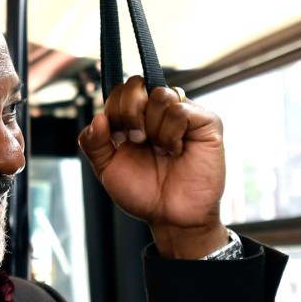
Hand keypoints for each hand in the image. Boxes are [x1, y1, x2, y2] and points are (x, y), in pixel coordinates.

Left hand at [78, 75, 228, 258]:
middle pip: (137, 84)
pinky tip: (176, 151)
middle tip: (138, 141)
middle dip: (129, 114)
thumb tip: (98, 117)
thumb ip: (94, 144)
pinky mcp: (206, 122)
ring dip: (154, 129)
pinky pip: (180, 109)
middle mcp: (160, 111)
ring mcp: (184, 113)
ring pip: (160, 94)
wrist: (171, 217)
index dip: (115, 110)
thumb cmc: (145, 193)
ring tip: (161, 150)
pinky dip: (171, 134)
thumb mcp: (108, 170)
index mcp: (137, 117)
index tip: (119, 139)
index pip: (121, 90)